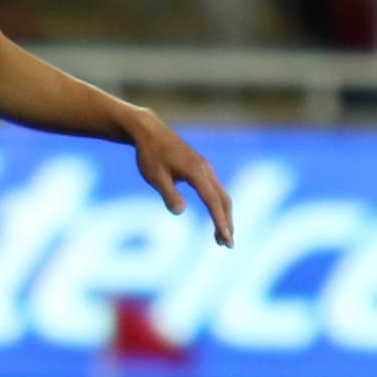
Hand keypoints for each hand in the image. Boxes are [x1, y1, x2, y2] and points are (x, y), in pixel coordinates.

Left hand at [131, 111, 233, 248]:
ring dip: (224, 216)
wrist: (148, 131)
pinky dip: (218, 206)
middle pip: (223, 200)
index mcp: (196, 172)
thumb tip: (180, 211)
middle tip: (227, 245)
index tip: (226, 239)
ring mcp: (204, 168)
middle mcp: (205, 169)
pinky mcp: (200, 168)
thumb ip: (168, 194)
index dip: (220, 222)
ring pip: (221, 195)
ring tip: (220, 237)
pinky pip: (215, 190)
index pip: (212, 201)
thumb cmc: (149, 154)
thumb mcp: (155, 176)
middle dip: (227, 222)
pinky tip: (215, 217)